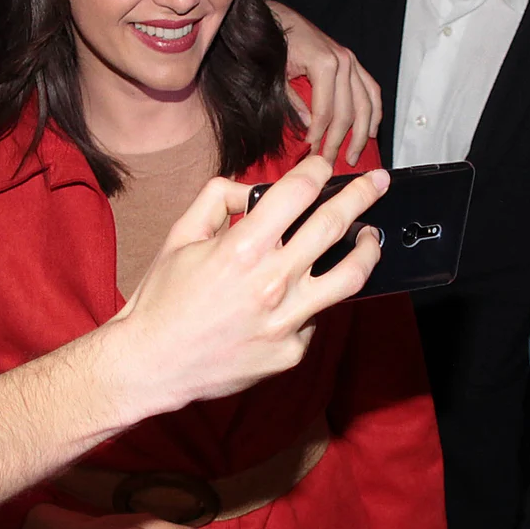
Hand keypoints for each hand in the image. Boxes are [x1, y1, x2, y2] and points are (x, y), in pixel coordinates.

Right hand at [104, 158, 387, 417]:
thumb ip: (216, 200)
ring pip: (349, 277)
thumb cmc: (163, 300)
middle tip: (377, 182)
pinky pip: (315, 317)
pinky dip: (313, 301)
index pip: (296, 193)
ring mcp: (285, 321)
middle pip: (334, 226)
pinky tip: (303, 296)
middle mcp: (270, 283)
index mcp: (242, 248)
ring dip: (368, 250)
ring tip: (370, 237)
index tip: (323, 165)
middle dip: (361, 196)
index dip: (316, 170)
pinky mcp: (290, 351)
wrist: (152, 364)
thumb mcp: (180, 236)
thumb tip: (250, 189)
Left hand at [270, 0, 382, 165]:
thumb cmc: (276, 44)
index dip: (319, 136)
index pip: (325, 112)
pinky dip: (374, 112)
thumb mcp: (278, 76)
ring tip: (353, 155)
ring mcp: (351, 61)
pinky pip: (371, 90)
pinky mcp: (353, 61)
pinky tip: (371, 131)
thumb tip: (311, 129)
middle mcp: (343, 62)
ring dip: (361, 134)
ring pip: (365, 104)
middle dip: (338, 141)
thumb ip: (294, 103)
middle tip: (329, 162)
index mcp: (324, 64)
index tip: (312, 151)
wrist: (279, 18)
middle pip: (347, 112)